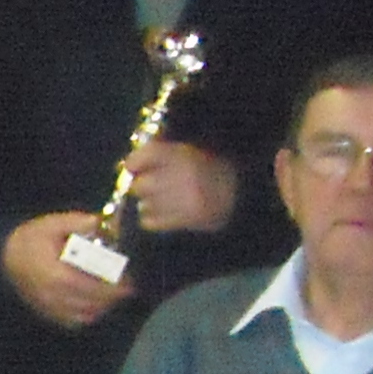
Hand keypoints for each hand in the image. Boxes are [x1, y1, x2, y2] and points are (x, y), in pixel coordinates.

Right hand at [2, 213, 134, 328]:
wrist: (4, 257)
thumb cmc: (30, 239)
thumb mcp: (51, 224)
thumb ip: (77, 222)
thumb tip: (101, 223)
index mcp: (56, 274)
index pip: (92, 287)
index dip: (114, 287)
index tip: (129, 282)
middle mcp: (54, 296)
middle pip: (92, 303)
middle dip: (113, 297)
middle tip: (127, 288)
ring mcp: (49, 307)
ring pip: (85, 315)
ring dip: (103, 307)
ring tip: (114, 295)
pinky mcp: (47, 313)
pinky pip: (73, 322)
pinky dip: (88, 315)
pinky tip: (95, 305)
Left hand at [122, 139, 237, 235]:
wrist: (242, 193)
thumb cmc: (213, 169)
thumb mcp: (191, 152)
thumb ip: (163, 153)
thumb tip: (130, 162)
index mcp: (184, 154)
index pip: (147, 154)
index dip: (134, 162)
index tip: (132, 167)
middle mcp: (183, 175)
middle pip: (140, 185)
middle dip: (141, 186)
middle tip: (149, 187)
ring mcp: (185, 198)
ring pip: (145, 204)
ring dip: (148, 203)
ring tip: (161, 200)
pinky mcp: (188, 219)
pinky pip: (152, 222)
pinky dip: (151, 219)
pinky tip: (160, 214)